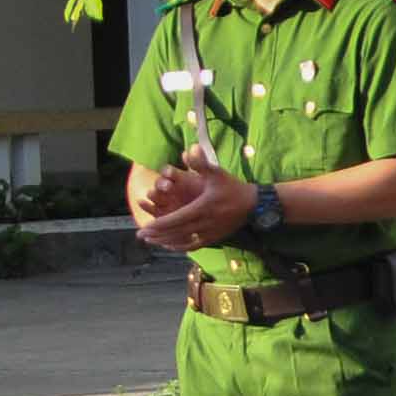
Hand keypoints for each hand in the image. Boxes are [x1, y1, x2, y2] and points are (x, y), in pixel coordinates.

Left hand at [134, 163, 252, 250]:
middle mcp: (205, 223)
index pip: (176, 219)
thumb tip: (189, 149)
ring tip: (151, 241)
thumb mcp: (217, 173)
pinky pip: (194, 245)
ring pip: (184, 240)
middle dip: (158, 234)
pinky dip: (181, 247)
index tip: (145, 228)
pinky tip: (170, 246)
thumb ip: (201, 163)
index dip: (160, 225)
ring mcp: (210, 232)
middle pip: (177, 232)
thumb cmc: (233, 188)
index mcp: (202, 208)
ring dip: (166, 241)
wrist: (254, 204)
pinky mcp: (214, 237)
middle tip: (141, 236)